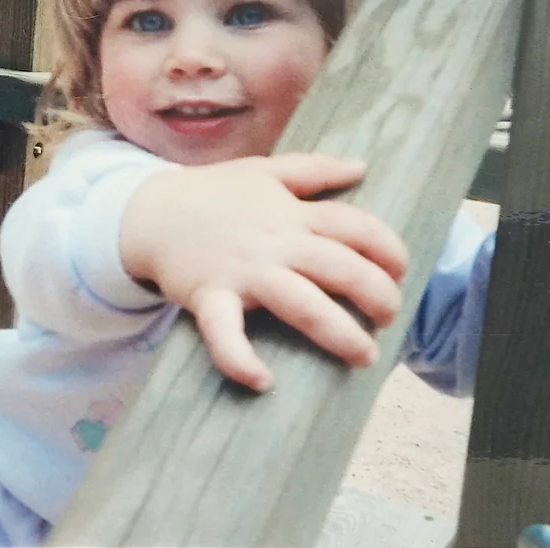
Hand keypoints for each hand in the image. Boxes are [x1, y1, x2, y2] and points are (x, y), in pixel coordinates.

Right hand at [120, 153, 408, 392]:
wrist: (150, 212)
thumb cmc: (210, 193)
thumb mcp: (263, 171)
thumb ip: (314, 169)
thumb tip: (361, 166)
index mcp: (291, 212)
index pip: (354, 226)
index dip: (386, 248)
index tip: (400, 270)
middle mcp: (275, 242)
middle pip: (339, 267)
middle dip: (376, 294)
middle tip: (388, 317)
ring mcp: (243, 271)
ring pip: (301, 303)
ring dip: (338, 332)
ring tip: (364, 355)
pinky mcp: (210, 297)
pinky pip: (225, 333)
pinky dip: (240, 359)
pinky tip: (263, 382)